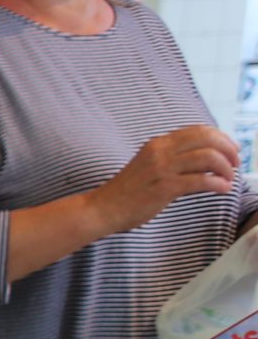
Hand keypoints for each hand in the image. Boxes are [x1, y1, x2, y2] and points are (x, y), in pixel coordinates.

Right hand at [92, 127, 242, 232]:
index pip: (198, 131)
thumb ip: (173, 160)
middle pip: (207, 139)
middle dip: (229, 149)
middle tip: (236, 162)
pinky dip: (218, 184)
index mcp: (158, 143)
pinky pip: (201, 181)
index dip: (221, 137)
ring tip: (229, 178)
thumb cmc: (127, 192)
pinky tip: (222, 190)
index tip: (232, 149)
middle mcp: (161, 151)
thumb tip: (205, 163)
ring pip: (208, 158)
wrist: (102, 208)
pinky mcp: (164, 187)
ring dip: (226, 168)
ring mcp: (162, 168)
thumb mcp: (149, 166)